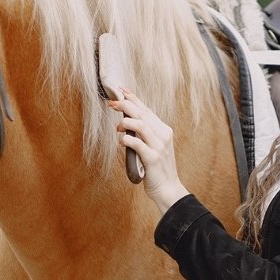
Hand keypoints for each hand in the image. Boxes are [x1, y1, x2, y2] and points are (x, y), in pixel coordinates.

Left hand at [108, 89, 189, 212]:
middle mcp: (163, 135)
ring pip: (141, 125)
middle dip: (125, 105)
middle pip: (142, 113)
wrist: (168, 188)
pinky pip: (137, 143)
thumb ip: (144, 134)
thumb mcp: (153, 146)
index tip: (121, 91)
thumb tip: (126, 121)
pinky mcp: (153, 158)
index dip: (133, 98)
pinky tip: (121, 142)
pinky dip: (127, 140)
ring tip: (117, 128)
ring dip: (126, 123)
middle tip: (111, 103)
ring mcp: (159, 146)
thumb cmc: (157, 168)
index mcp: (164, 130)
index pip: (146, 109)